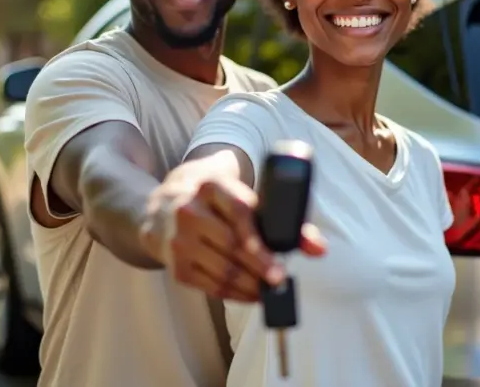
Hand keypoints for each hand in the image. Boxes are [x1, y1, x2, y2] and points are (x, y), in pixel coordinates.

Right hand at [141, 159, 326, 301]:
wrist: (160, 208)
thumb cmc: (211, 200)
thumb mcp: (238, 193)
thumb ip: (280, 216)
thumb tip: (319, 249)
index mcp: (210, 186)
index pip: (239, 213)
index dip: (260, 241)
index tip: (280, 264)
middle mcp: (189, 211)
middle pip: (232, 247)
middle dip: (262, 269)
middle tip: (282, 281)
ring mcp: (179, 240)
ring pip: (223, 271)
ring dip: (251, 286)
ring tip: (270, 290)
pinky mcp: (175, 266)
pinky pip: (211, 287)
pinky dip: (235, 294)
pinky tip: (251, 294)